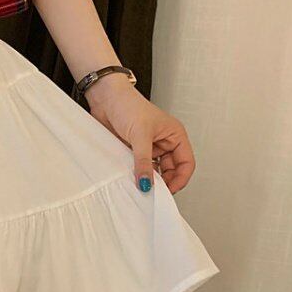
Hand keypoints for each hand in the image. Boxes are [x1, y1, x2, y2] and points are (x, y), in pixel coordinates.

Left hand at [84, 73, 195, 194]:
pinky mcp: (133, 151)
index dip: (180, 179)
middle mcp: (164, 142)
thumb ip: (143, 162)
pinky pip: (139, 167)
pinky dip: (136, 175)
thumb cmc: (128, 105)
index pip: (186, 163)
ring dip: (149, 179)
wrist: (105, 99)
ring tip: (141, 186)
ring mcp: (148, 148)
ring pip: (154, 170)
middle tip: (152, 192)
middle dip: (164, 182)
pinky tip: (131, 179)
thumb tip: (147, 183)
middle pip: (171, 170)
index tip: (168, 191)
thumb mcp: (140, 135)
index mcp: (175, 135)